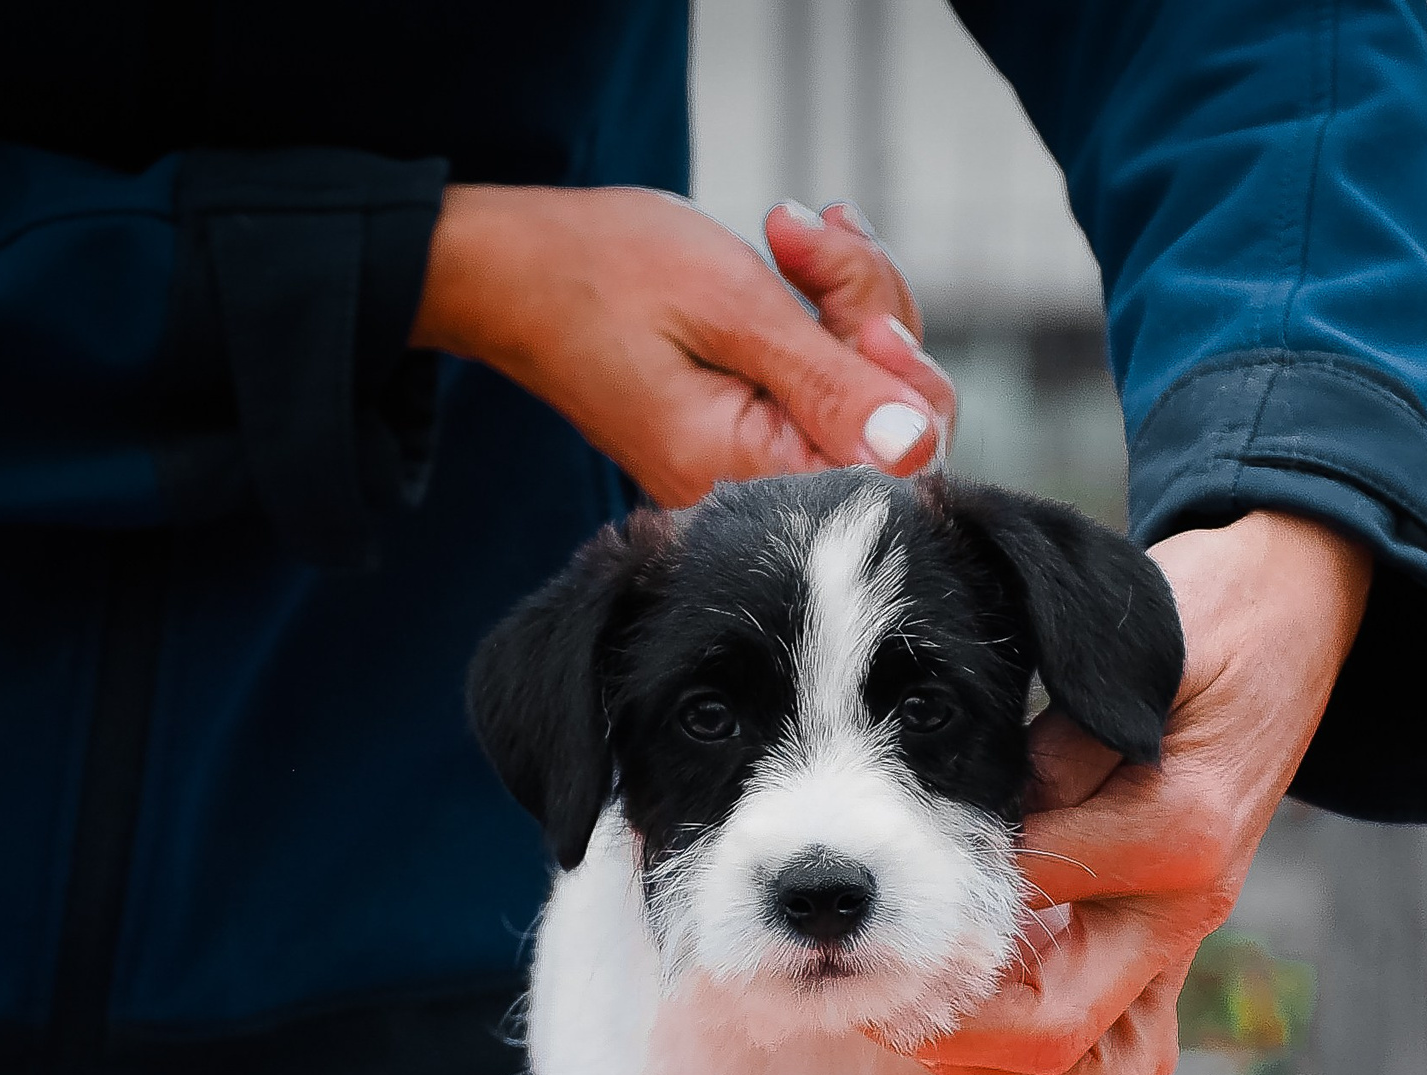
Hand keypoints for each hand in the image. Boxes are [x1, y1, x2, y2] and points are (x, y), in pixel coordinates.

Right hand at [414, 186, 954, 505]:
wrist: (510, 270)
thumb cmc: (601, 276)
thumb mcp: (734, 310)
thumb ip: (832, 383)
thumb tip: (916, 448)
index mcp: (750, 479)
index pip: (894, 468)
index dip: (903, 383)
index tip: (863, 313)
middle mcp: (755, 489)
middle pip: (890, 426)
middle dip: (874, 315)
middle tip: (812, 241)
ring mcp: (753, 461)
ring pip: (865, 388)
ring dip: (850, 293)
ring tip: (793, 232)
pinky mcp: (751, 427)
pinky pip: (825, 376)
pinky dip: (826, 306)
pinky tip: (796, 251)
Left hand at [912, 510, 1373, 1074]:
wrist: (1291, 624)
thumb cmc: (1202, 624)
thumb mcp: (1131, 647)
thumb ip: (1055, 743)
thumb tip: (970, 819)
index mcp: (1178, 822)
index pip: (1029, 899)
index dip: (934, 910)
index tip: (867, 894)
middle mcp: (1185, 907)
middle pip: (1056, 1027)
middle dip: (946, 1027)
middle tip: (869, 991)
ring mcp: (1180, 946)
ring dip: (993, 1074)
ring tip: (914, 1024)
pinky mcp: (1169, 964)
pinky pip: (1116, 1067)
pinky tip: (972, 1040)